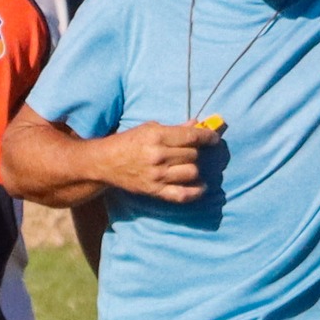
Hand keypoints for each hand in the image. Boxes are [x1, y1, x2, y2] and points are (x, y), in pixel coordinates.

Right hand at [100, 121, 222, 202]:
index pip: (191, 136)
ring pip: (191, 172)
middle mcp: (158, 155)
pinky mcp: (154, 190)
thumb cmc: (127, 142)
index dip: (207, 136)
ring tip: (189, 165)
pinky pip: (182, 194)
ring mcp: (157, 175)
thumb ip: (175, 128)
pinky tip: (201, 187)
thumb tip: (198, 124)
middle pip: (193, 154)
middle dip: (196, 151)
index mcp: (157, 136)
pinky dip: (195, 192)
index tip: (214, 138)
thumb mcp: (149, 128)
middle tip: (191, 150)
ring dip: (194, 168)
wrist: (105, 162)